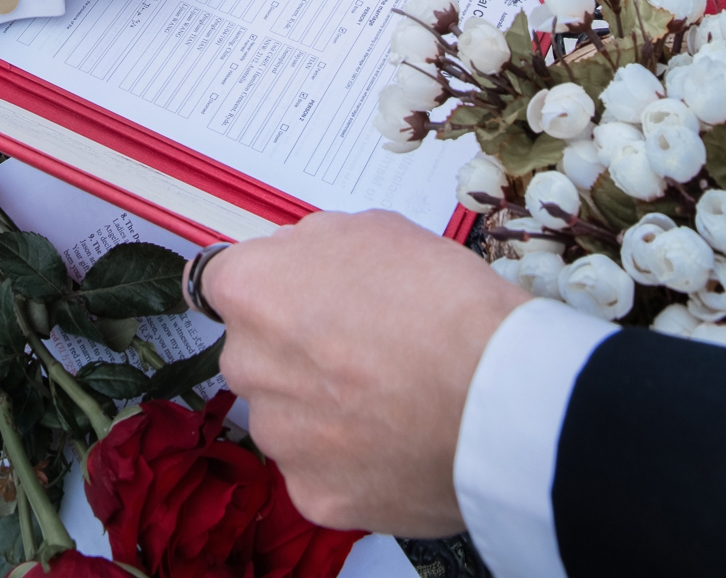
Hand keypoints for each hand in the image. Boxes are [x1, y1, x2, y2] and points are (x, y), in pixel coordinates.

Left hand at [195, 211, 524, 538]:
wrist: (497, 394)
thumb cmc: (442, 303)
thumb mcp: (371, 229)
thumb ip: (314, 248)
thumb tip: (300, 265)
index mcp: (251, 290)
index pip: (228, 283)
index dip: (271, 288)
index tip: (300, 298)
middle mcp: (248, 364)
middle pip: (255, 353)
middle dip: (292, 350)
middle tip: (357, 349)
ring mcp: (279, 437)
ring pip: (284, 416)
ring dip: (317, 409)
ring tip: (386, 399)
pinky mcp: (314, 496)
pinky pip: (317, 471)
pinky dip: (347, 462)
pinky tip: (393, 442)